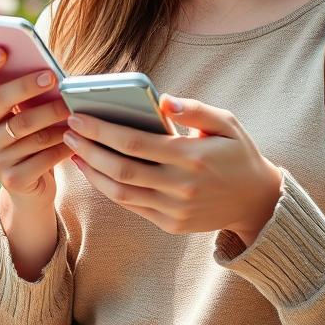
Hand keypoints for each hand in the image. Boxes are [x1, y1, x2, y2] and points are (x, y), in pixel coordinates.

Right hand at [0, 48, 74, 211]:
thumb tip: (49, 69)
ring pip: (25, 128)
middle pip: (0, 100)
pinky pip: (40, 156)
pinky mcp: (10, 178)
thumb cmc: (30, 133)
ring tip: (73, 108)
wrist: (29, 184)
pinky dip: (61, 146)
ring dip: (52, 116)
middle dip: (28, 85)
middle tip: (53, 77)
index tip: (4, 50)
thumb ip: (25, 91)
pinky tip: (76, 138)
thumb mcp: (21, 111)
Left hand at [64, 94, 282, 246]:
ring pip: (121, 192)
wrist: (256, 202)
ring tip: (74, 151)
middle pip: (122, 168)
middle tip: (67, 131)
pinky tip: (95, 171)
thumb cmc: (237, 153)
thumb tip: (164, 99)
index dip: (102, 130)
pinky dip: (109, 189)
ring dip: (92, 172)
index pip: (136, 143)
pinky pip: (132, 206)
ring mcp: (175, 209)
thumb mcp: (226, 123)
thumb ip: (196, 109)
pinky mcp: (171, 224)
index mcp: (193, 156)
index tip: (79, 116)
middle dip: (89, 149)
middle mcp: (181, 186)